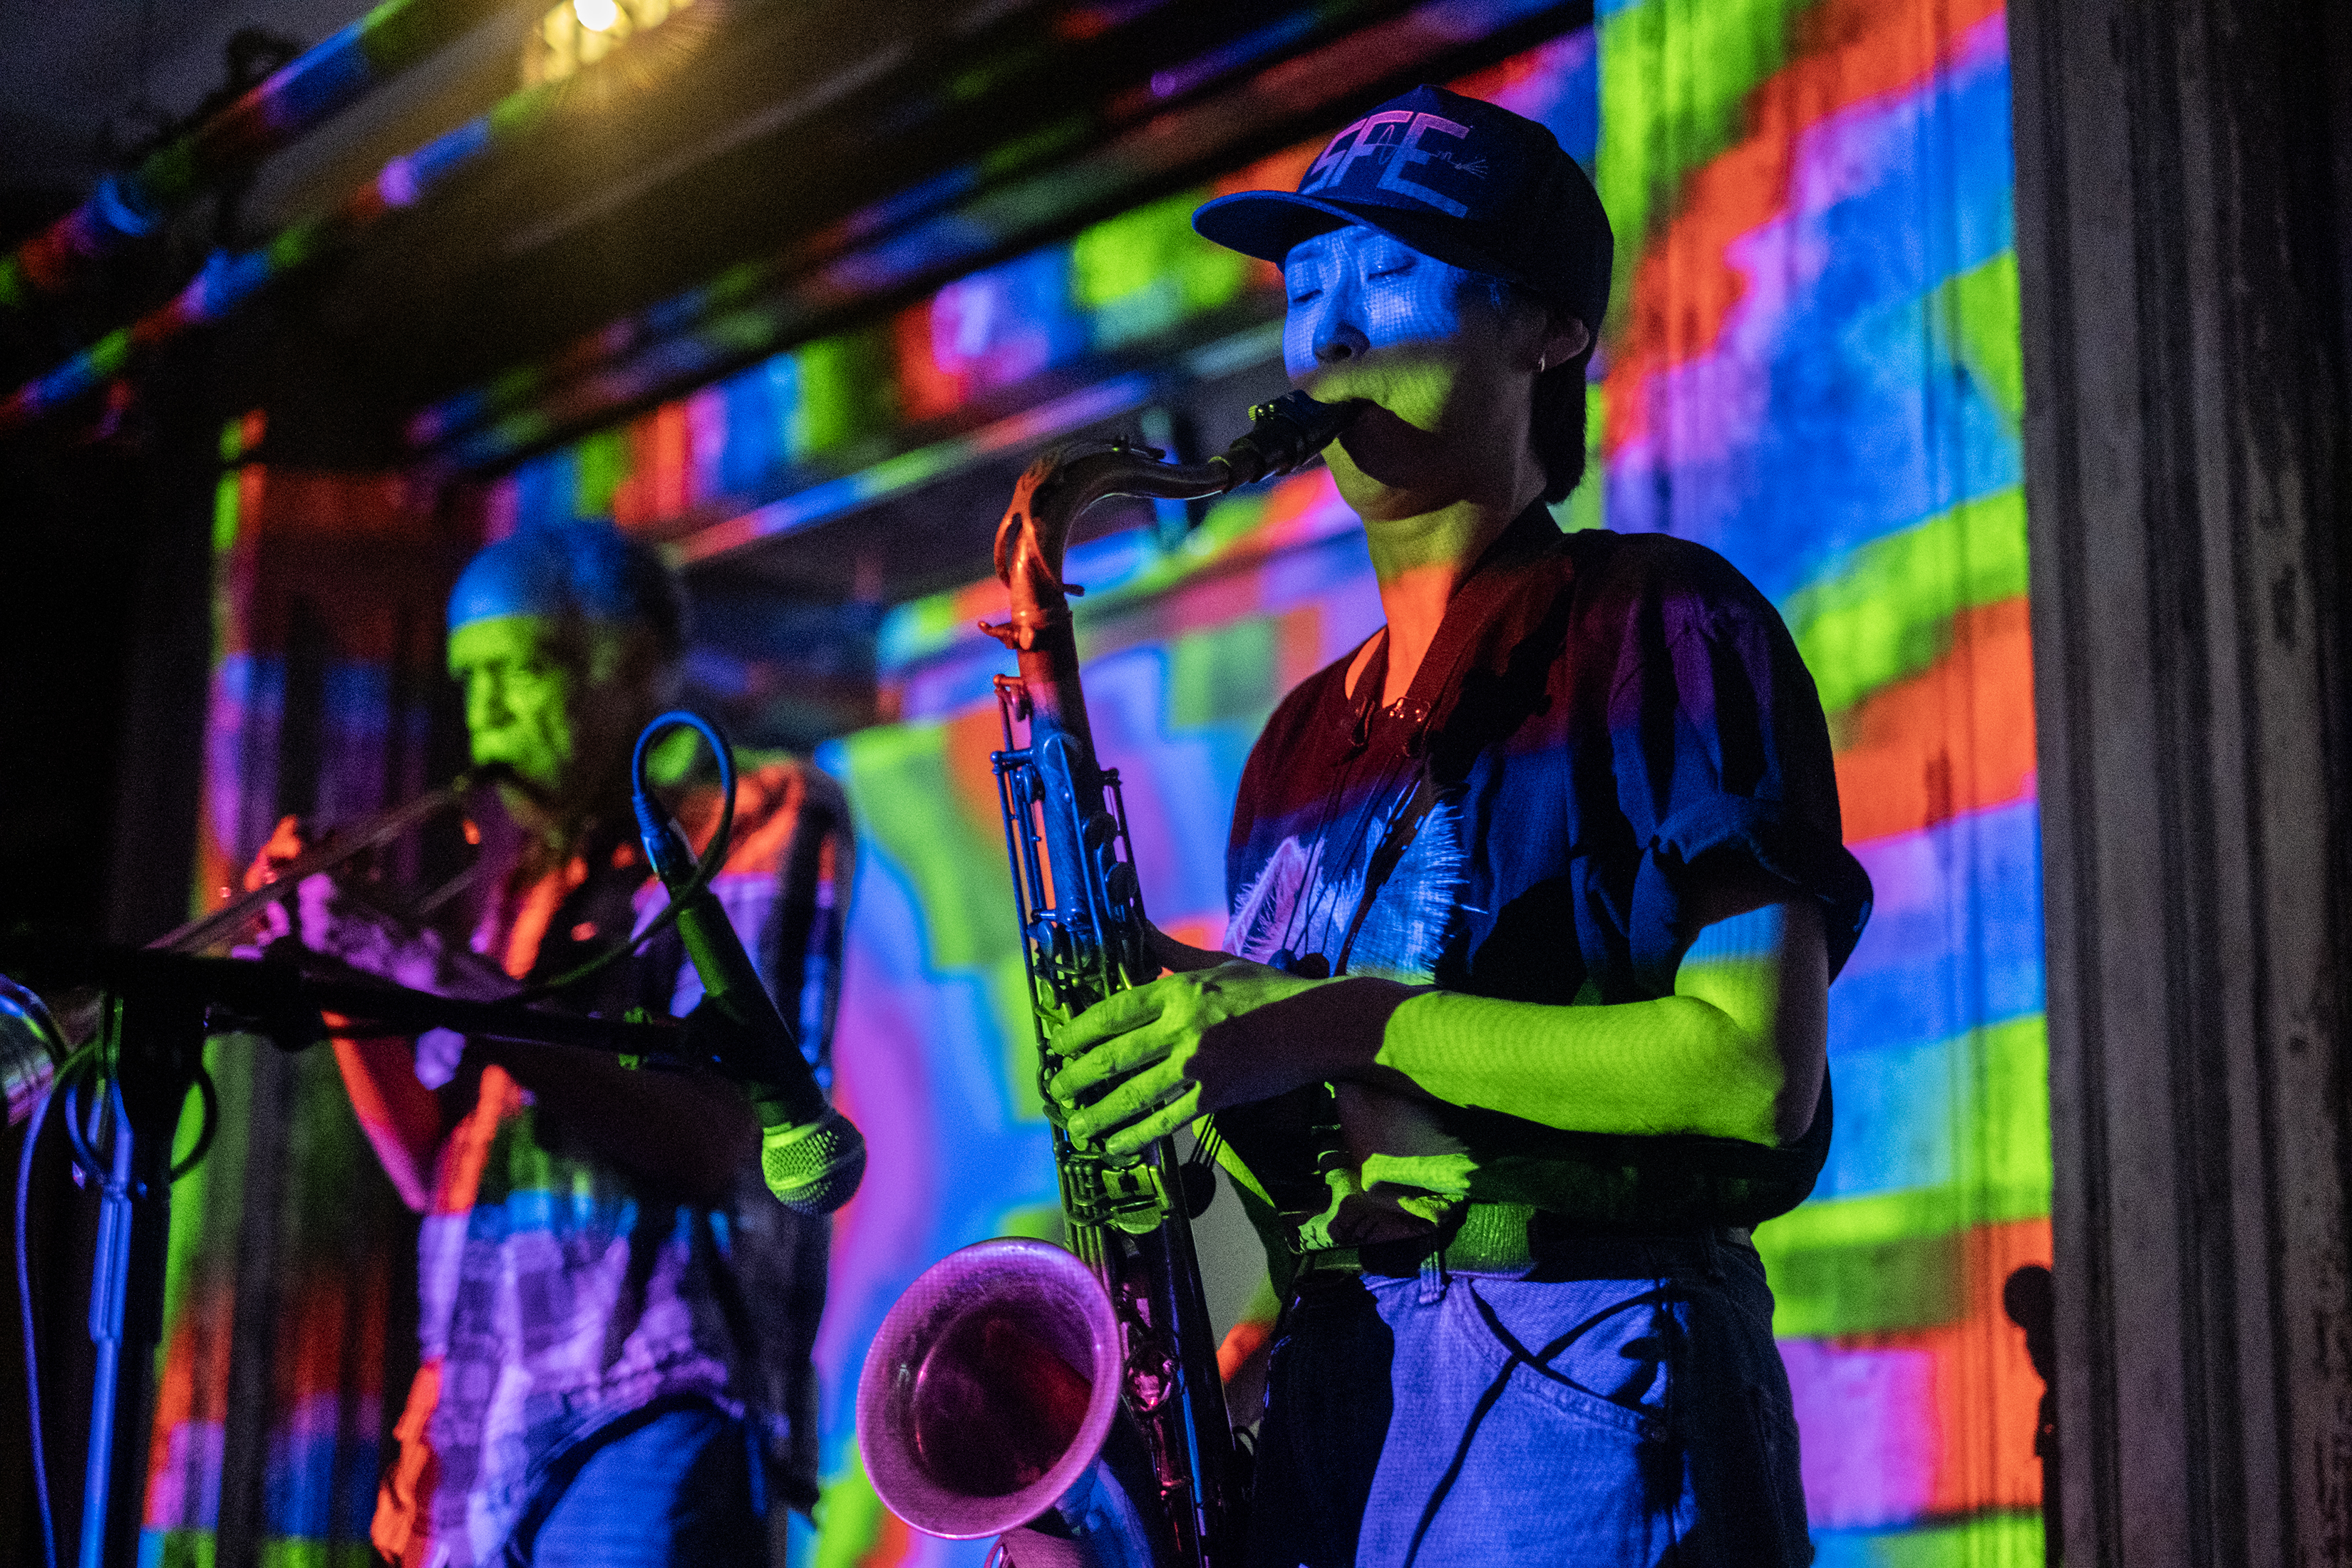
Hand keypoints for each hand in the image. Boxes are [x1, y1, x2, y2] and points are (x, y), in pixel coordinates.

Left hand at [1048, 961, 1348, 1157]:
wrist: (1321, 1026)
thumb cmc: (1270, 991)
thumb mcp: (1219, 961)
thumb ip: (1171, 951)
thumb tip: (1136, 925)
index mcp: (1179, 989)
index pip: (1114, 1011)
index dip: (1078, 1031)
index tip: (1057, 1045)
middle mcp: (1183, 1026)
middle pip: (1113, 1056)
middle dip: (1077, 1077)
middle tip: (1056, 1091)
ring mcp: (1198, 1064)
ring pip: (1132, 1094)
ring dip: (1097, 1114)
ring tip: (1075, 1126)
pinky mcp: (1215, 1096)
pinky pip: (1165, 1120)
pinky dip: (1136, 1136)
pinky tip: (1116, 1144)